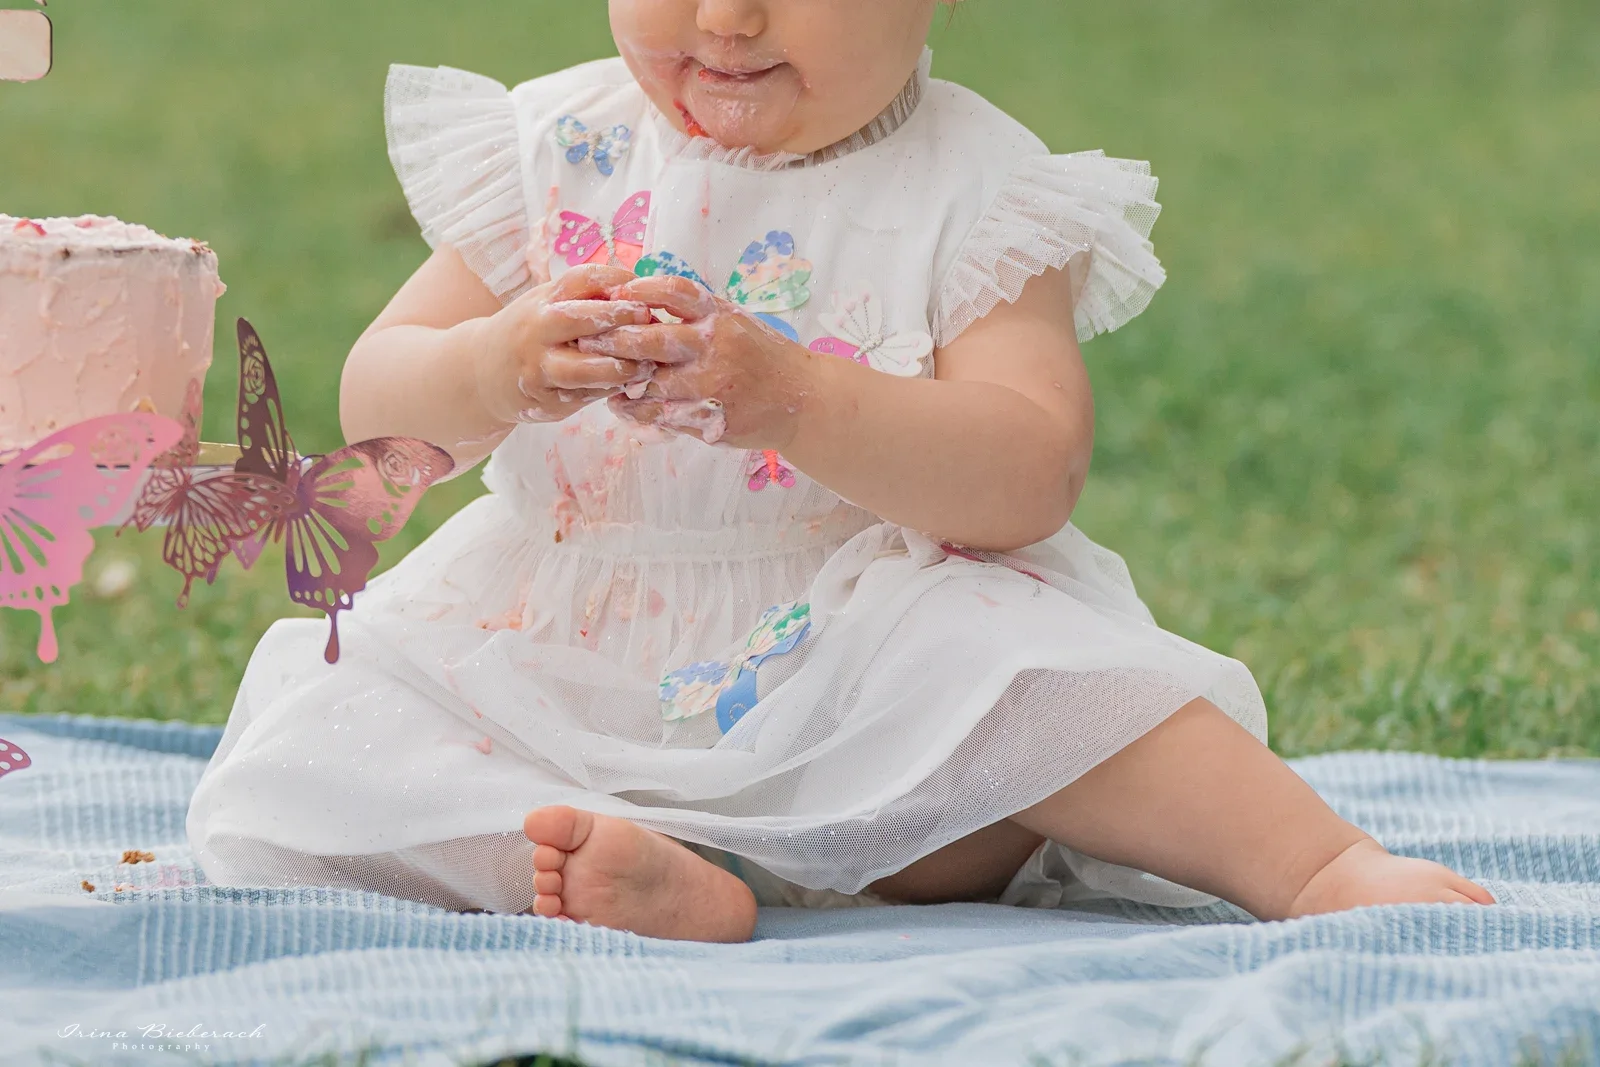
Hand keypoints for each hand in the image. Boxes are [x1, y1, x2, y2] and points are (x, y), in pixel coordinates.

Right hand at [474, 264, 657, 425]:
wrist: (480, 372)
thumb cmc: (530, 332)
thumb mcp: (548, 305)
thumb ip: (586, 299)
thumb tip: (641, 292)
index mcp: (542, 300)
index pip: (582, 278)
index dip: (617, 280)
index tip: (642, 287)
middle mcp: (537, 330)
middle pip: (580, 319)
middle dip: (619, 317)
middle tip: (649, 320)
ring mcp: (538, 367)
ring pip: (584, 368)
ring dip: (620, 367)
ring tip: (645, 366)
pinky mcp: (544, 399)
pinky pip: (583, 396)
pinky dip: (608, 390)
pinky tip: (627, 385)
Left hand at [574, 275, 818, 448]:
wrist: (803, 401)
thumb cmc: (765, 357)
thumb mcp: (737, 322)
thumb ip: (698, 313)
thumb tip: (645, 297)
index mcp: (721, 316)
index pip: (674, 292)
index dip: (640, 290)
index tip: (617, 293)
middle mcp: (715, 347)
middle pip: (651, 338)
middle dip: (613, 338)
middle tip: (585, 337)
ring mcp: (711, 384)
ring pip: (649, 381)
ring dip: (619, 379)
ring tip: (599, 376)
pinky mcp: (709, 416)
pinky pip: (660, 414)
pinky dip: (636, 410)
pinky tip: (622, 405)